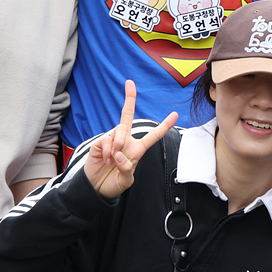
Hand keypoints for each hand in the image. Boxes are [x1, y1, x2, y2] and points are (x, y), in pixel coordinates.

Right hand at [81, 81, 178, 199]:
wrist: (96, 188)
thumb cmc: (114, 183)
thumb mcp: (126, 180)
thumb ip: (127, 168)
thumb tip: (120, 154)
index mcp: (137, 150)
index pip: (153, 136)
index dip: (164, 126)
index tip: (175, 114)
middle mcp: (125, 141)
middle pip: (127, 116)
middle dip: (129, 99)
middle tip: (129, 83)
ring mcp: (112, 141)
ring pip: (119, 130)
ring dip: (118, 143)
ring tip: (114, 158)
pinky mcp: (99, 144)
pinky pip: (106, 140)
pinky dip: (108, 150)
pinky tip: (106, 159)